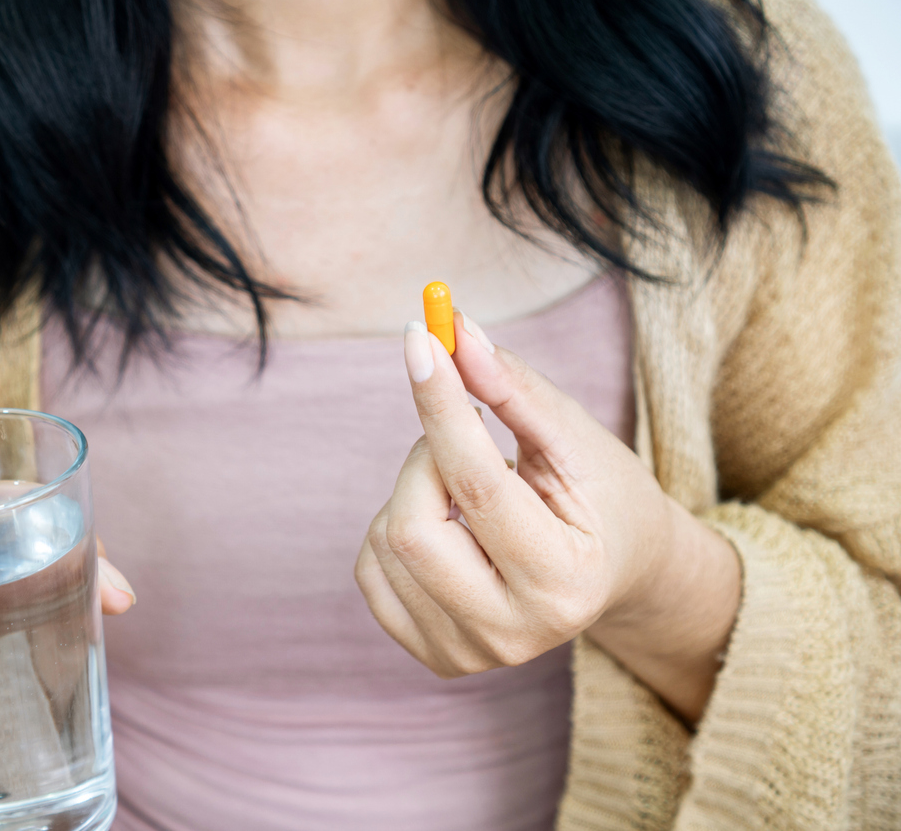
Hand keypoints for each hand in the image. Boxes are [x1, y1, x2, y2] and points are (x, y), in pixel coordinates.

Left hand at [355, 312, 738, 721]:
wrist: (619, 573)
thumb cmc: (602, 498)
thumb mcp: (574, 439)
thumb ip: (513, 390)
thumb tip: (453, 334)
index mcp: (564, 582)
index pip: (478, 485)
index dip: (441, 405)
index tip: (420, 338)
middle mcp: (514, 634)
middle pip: (413, 526)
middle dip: (425, 455)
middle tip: (466, 430)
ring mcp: (469, 654)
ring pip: (388, 541)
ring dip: (415, 488)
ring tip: (474, 491)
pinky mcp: (434, 655)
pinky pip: (371, 569)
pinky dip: (397, 525)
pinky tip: (451, 526)